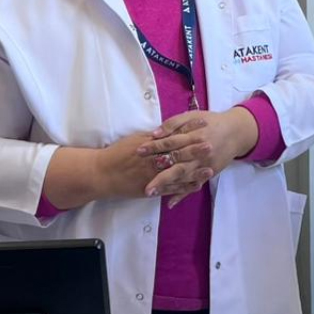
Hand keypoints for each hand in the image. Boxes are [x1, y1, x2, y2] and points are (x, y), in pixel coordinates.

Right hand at [97, 129, 213, 203]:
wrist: (102, 174)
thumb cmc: (116, 154)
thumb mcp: (134, 140)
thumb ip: (152, 137)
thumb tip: (167, 130)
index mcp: (150, 146)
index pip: (173, 136)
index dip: (188, 130)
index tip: (202, 124)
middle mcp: (153, 161)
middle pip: (177, 154)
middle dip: (195, 150)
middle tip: (211, 145)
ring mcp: (153, 176)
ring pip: (177, 174)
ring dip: (194, 172)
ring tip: (210, 169)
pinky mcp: (151, 189)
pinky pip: (170, 189)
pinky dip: (183, 188)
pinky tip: (196, 186)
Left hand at [138, 107, 259, 205]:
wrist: (235, 132)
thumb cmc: (210, 122)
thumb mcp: (193, 116)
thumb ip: (174, 123)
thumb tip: (155, 133)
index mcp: (194, 136)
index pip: (171, 142)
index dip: (155, 146)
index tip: (139, 151)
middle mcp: (199, 152)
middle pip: (176, 163)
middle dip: (159, 173)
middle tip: (142, 181)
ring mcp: (203, 165)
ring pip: (183, 177)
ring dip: (167, 185)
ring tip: (150, 192)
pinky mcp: (207, 173)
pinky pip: (193, 185)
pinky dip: (182, 194)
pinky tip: (170, 203)